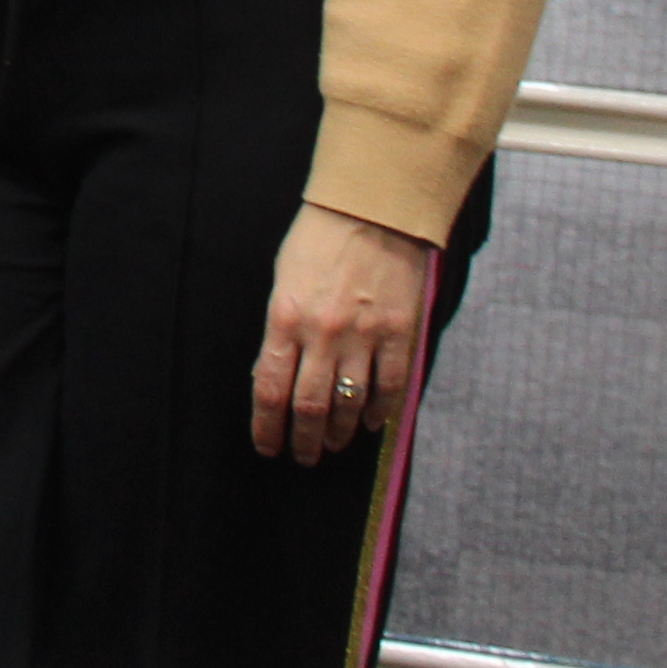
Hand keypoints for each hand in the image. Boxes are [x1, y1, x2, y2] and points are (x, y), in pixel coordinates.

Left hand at [255, 201, 437, 466]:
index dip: (267, 427)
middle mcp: (322, 334)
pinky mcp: (399, 334)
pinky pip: (389, 387)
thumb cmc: (319, 241)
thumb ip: (279, 330)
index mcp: (284, 318)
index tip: (268, 447)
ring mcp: (364, 336)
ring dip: (339, 434)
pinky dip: (377, 412)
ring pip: (349, 405)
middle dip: (303, 441)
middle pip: (309, 407)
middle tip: (303, 457)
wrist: (372, 210)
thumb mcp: (282, 281)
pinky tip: (369, 423)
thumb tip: (273, 375)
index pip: (269, 389)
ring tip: (333, 446)